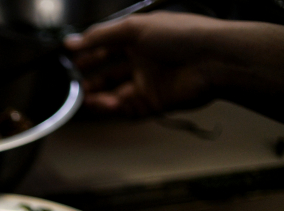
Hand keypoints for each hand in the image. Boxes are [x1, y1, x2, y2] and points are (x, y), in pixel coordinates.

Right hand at [64, 12, 283, 122]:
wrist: (213, 60)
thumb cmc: (180, 36)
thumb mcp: (134, 28)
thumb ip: (100, 36)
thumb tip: (70, 43)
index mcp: (139, 38)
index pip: (108, 46)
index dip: (89, 53)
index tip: (70, 59)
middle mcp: (143, 60)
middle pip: (110, 72)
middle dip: (92, 78)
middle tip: (74, 83)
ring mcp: (148, 83)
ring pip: (116, 93)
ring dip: (99, 96)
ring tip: (84, 98)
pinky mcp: (154, 103)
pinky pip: (128, 108)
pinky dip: (113, 108)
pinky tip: (102, 104)